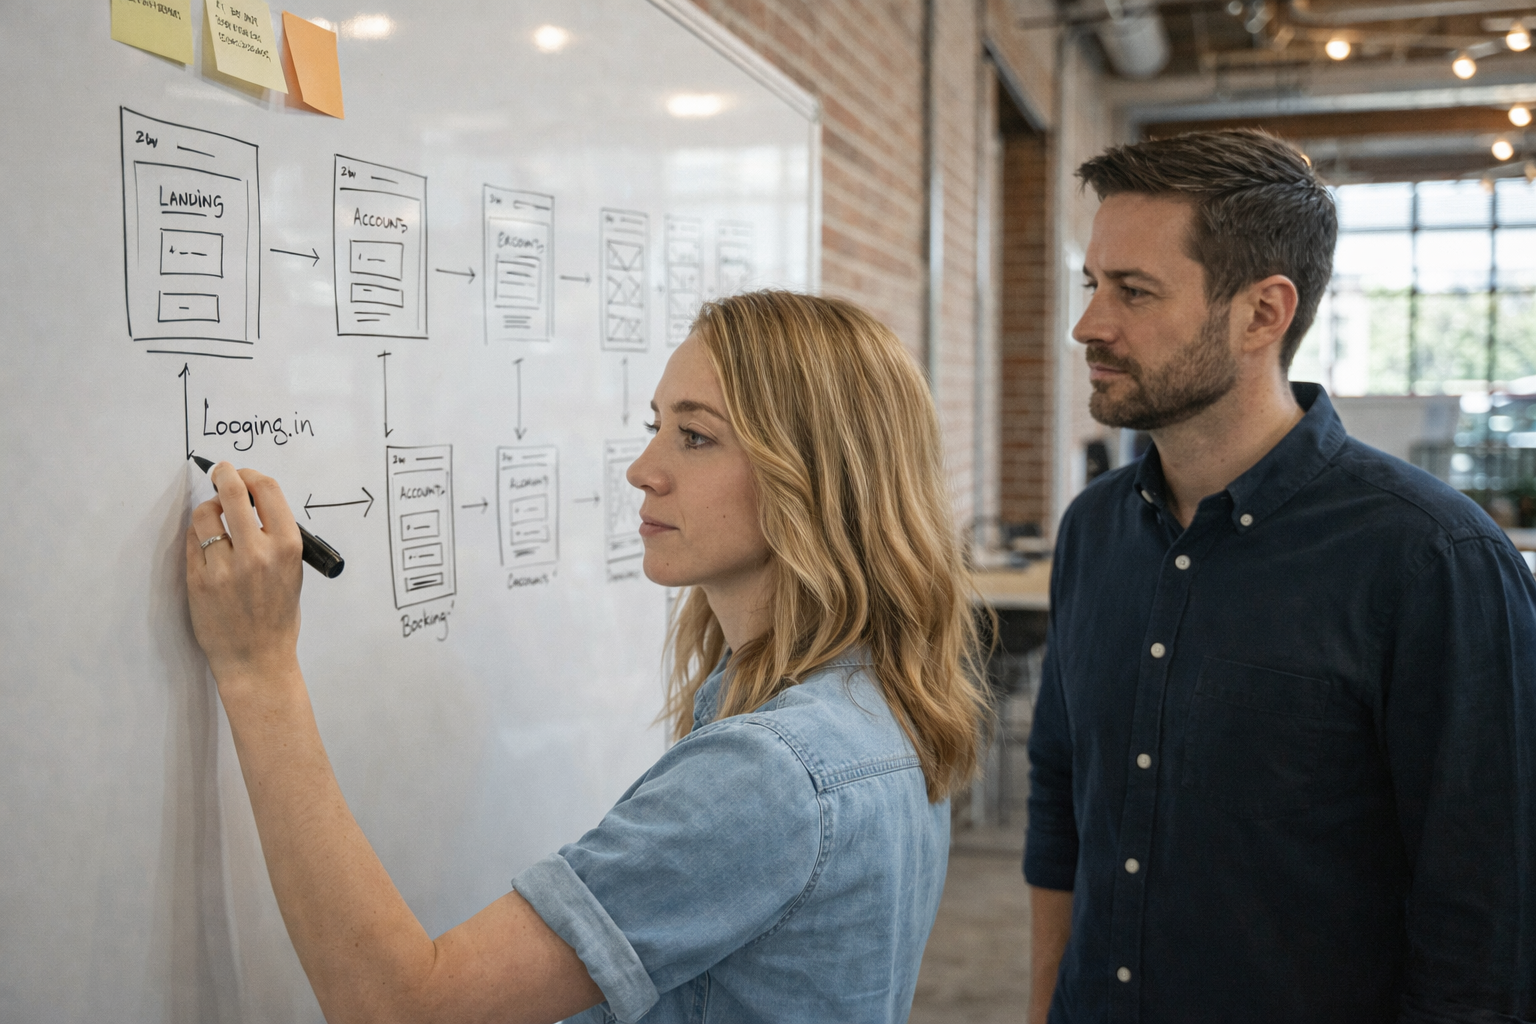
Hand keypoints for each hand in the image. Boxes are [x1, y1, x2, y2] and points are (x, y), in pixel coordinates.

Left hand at [185, 463, 303, 692]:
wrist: (257, 658)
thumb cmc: (278, 617)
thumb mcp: (293, 573)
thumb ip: (276, 538)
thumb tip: (254, 503)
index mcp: (287, 548)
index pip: (268, 490)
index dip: (252, 475)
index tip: (244, 473)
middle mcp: (257, 552)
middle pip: (233, 492)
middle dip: (224, 474)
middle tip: (220, 470)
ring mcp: (224, 566)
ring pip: (205, 514)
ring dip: (209, 508)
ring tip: (213, 517)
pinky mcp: (199, 579)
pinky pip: (192, 541)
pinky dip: (198, 535)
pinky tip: (206, 543)